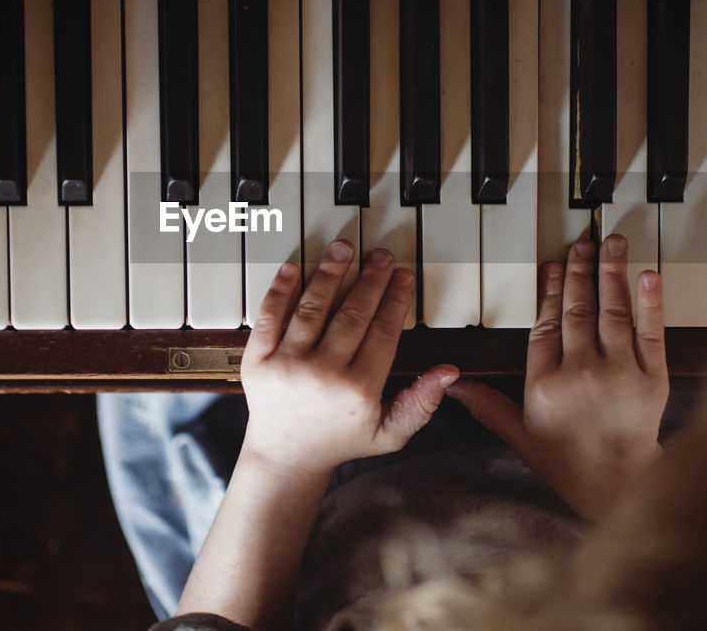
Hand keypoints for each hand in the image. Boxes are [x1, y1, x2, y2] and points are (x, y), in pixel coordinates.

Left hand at [239, 239, 459, 478]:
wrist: (286, 456)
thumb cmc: (340, 440)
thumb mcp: (390, 433)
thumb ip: (421, 403)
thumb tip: (449, 372)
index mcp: (358, 391)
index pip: (383, 332)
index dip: (395, 299)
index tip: (403, 276)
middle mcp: (322, 375)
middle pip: (352, 314)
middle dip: (370, 280)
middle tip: (380, 256)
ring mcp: (286, 365)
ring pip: (312, 308)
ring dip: (330, 274)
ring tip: (344, 249)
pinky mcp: (258, 360)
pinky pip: (270, 316)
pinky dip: (281, 289)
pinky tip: (295, 268)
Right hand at [447, 235, 667, 520]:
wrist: (618, 484)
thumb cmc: (569, 462)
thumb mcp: (520, 435)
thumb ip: (488, 405)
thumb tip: (453, 386)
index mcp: (545, 384)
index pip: (544, 326)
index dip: (549, 292)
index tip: (553, 266)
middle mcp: (580, 373)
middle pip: (576, 311)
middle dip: (578, 273)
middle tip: (580, 245)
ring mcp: (619, 373)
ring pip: (612, 312)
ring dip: (611, 274)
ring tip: (610, 244)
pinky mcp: (651, 377)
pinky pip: (650, 332)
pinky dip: (650, 302)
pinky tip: (647, 275)